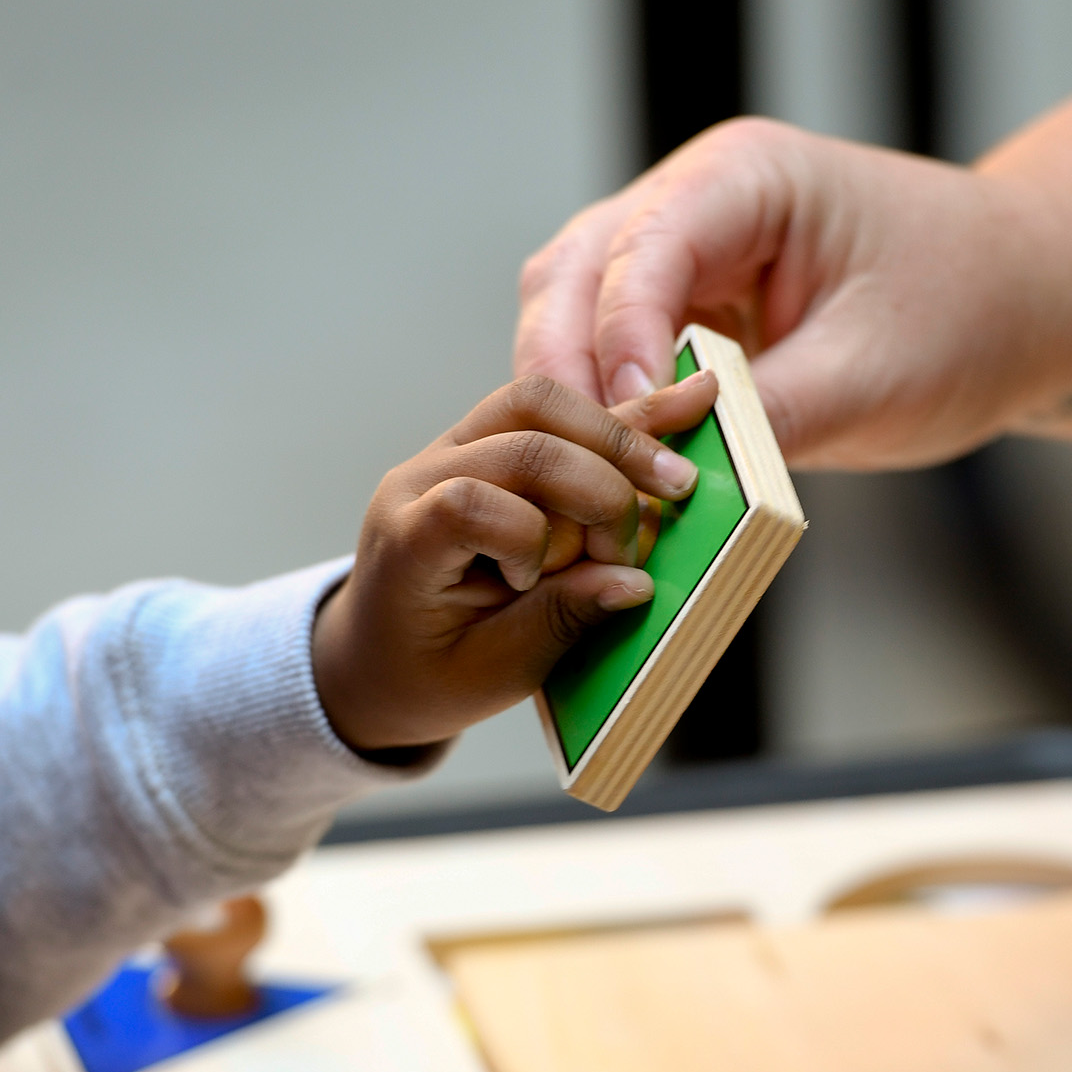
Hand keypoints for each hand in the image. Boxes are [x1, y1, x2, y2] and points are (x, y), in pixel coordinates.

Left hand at [311, 372, 718, 752]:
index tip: (542, 583)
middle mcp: (422, 477)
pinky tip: (689, 396)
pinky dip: (621, 416)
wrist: (381, 657)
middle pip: (521, 436)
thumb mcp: (491, 673)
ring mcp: (455, 450)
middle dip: (598, 487)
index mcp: (406, 539)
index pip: (468, 503)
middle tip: (633, 549)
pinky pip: (559, 414)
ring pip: (540, 401)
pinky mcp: (492, 444)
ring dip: (615, 438)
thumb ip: (558, 622)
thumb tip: (634, 583)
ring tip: (673, 478)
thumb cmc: (427, 674)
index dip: (527, 537)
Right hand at [515, 118, 1071, 469]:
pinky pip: (614, 351)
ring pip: (574, 312)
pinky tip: (616, 468)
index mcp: (745, 178)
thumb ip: (770, 418)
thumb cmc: (971, 313)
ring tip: (589, 480)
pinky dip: (606, 408)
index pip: (641, 249)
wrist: (1024, 304)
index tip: (627, 421)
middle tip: (576, 469)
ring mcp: (685, 252)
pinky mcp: (689, 307)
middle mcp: (696, 201)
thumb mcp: (874, 377)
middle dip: (565, 371)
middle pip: (575, 273)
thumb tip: (670, 477)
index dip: (619, 338)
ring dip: (573, 395)